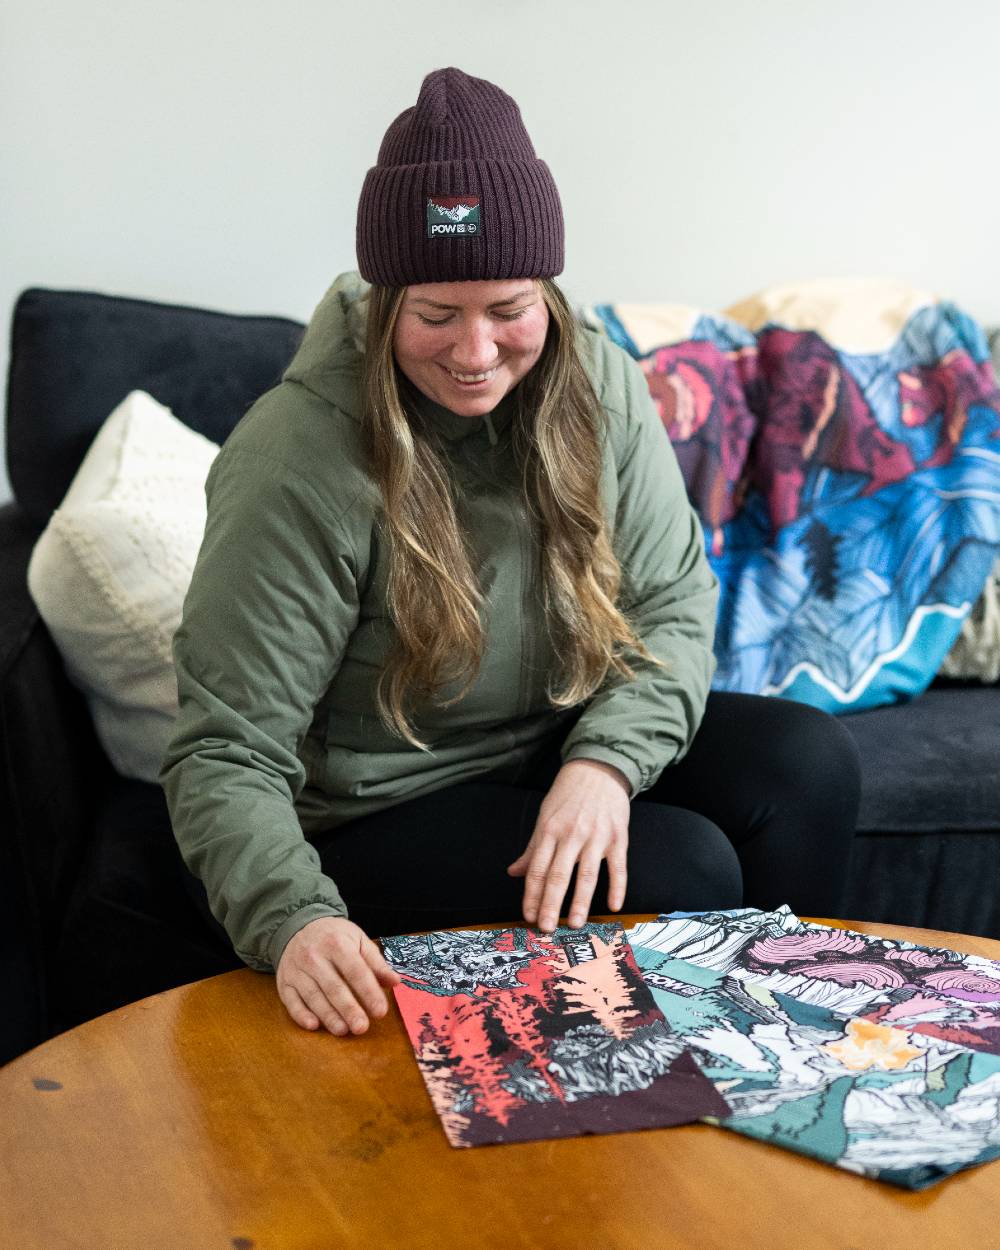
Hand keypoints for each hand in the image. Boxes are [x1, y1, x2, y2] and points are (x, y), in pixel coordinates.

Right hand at [276, 916, 400, 1035]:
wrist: (297, 925)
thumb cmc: (334, 936)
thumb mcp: (357, 940)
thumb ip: (376, 962)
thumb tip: (395, 982)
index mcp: (337, 943)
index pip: (355, 970)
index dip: (369, 992)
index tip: (380, 1011)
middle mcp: (314, 956)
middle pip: (333, 986)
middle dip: (348, 1009)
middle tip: (362, 1028)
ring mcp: (296, 970)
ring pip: (313, 996)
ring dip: (328, 1015)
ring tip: (343, 1030)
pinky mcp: (284, 982)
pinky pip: (291, 1001)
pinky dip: (301, 1014)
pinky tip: (314, 1025)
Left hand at [507, 758, 629, 931]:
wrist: (598, 770)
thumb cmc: (568, 796)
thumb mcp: (545, 817)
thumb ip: (532, 848)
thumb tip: (513, 872)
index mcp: (549, 831)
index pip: (538, 869)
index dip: (532, 895)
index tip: (528, 916)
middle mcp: (571, 835)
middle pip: (559, 875)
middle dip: (550, 904)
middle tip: (546, 928)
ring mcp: (596, 837)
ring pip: (587, 874)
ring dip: (580, 901)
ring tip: (575, 924)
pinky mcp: (618, 837)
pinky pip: (618, 866)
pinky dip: (617, 887)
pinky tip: (614, 905)